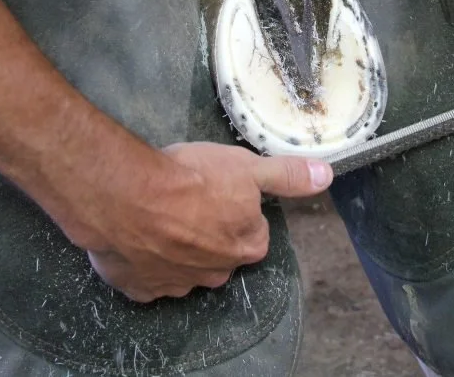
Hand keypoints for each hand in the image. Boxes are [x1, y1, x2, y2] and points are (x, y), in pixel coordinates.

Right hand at [57, 140, 332, 302]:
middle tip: (188, 200)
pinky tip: (136, 235)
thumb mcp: (248, 167)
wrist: (127, 197)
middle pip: (221, 252)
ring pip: (184, 266)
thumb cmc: (192, 178)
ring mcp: (176, 285)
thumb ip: (287, 175)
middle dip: (209, 231)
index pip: (253, 232)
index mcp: (247, 247)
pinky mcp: (139, 288)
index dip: (238, 209)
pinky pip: (148, 276)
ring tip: (158, 213)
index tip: (219, 191)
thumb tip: (326, 177)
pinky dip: (144, 260)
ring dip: (176, 246)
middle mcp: (216, 273)